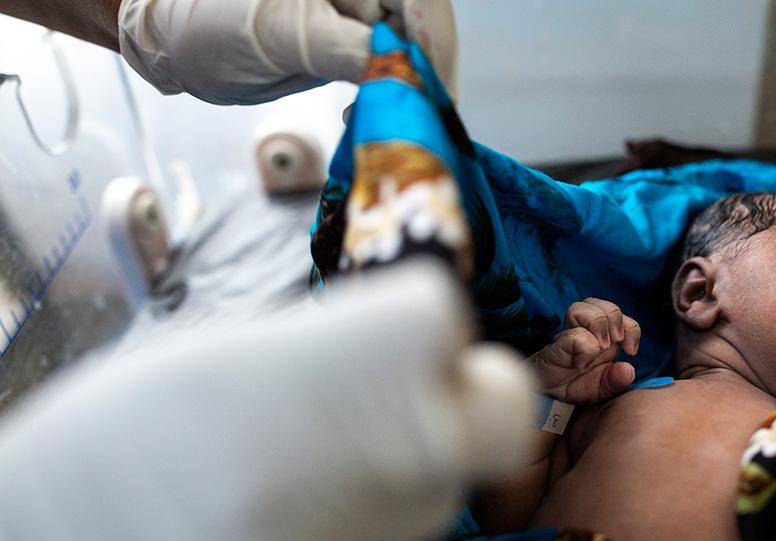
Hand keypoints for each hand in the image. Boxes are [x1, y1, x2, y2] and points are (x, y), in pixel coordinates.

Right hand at [0, 261, 529, 540]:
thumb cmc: (114, 445)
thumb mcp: (216, 354)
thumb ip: (336, 343)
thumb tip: (419, 341)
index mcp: (301, 378)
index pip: (440, 320)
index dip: (419, 319)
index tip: (393, 327)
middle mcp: (344, 475)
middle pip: (496, 415)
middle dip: (468, 393)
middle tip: (412, 388)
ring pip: (443, 489)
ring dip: (404, 467)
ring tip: (310, 467)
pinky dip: (361, 536)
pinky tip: (287, 531)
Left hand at [117, 0, 456, 104]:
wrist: (169, 35)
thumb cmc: (208, 20)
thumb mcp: (278, 34)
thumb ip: (345, 49)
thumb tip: (402, 73)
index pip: (421, 3)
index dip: (435, 51)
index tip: (433, 100)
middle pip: (424, 26)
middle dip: (424, 75)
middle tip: (415, 122)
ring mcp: (357, 7)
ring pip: (410, 49)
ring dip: (405, 89)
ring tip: (381, 118)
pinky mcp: (349, 35)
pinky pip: (387, 62)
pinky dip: (384, 92)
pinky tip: (361, 111)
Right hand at [530, 298, 640, 404]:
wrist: (548, 394)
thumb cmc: (575, 384)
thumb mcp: (603, 388)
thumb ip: (617, 381)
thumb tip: (628, 370)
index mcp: (603, 336)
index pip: (622, 316)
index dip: (631, 328)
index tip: (630, 351)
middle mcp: (587, 330)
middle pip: (605, 305)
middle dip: (615, 322)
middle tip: (612, 345)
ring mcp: (570, 334)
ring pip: (583, 307)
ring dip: (598, 325)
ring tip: (599, 348)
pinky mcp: (557, 344)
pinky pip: (576, 334)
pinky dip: (585, 350)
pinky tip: (581, 364)